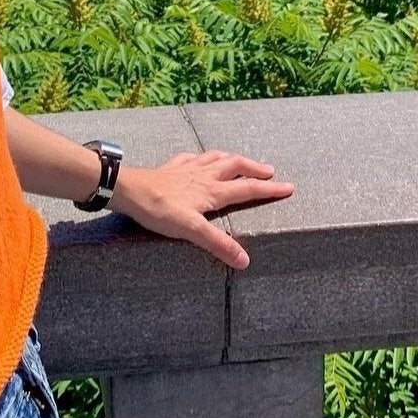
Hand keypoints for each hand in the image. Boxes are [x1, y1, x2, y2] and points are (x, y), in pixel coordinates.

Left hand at [108, 150, 294, 269]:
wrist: (129, 190)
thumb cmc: (159, 210)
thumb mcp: (192, 230)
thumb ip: (218, 244)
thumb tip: (245, 260)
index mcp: (212, 192)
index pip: (247, 189)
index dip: (269, 189)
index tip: (289, 187)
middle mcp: (203, 176)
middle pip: (236, 167)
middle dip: (255, 169)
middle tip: (270, 170)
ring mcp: (187, 169)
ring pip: (216, 158)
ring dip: (232, 159)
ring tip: (241, 159)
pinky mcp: (171, 168)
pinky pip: (191, 158)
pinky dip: (201, 157)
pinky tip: (198, 159)